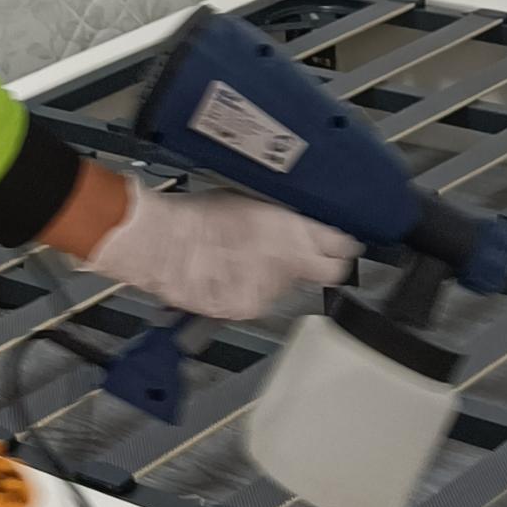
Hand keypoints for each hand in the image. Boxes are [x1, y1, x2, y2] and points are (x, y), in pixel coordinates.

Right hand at [80, 179, 358, 321]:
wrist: (163, 243)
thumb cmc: (200, 212)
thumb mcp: (254, 198)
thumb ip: (287, 215)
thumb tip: (306, 220)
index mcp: (294, 231)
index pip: (343, 248)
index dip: (343, 244)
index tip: (342, 243)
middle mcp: (289, 264)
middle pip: (328, 272)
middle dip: (320, 262)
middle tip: (305, 254)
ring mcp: (269, 290)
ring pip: (290, 286)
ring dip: (278, 274)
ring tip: (247, 258)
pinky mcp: (246, 307)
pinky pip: (260, 299)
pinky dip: (251, 288)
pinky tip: (231, 274)